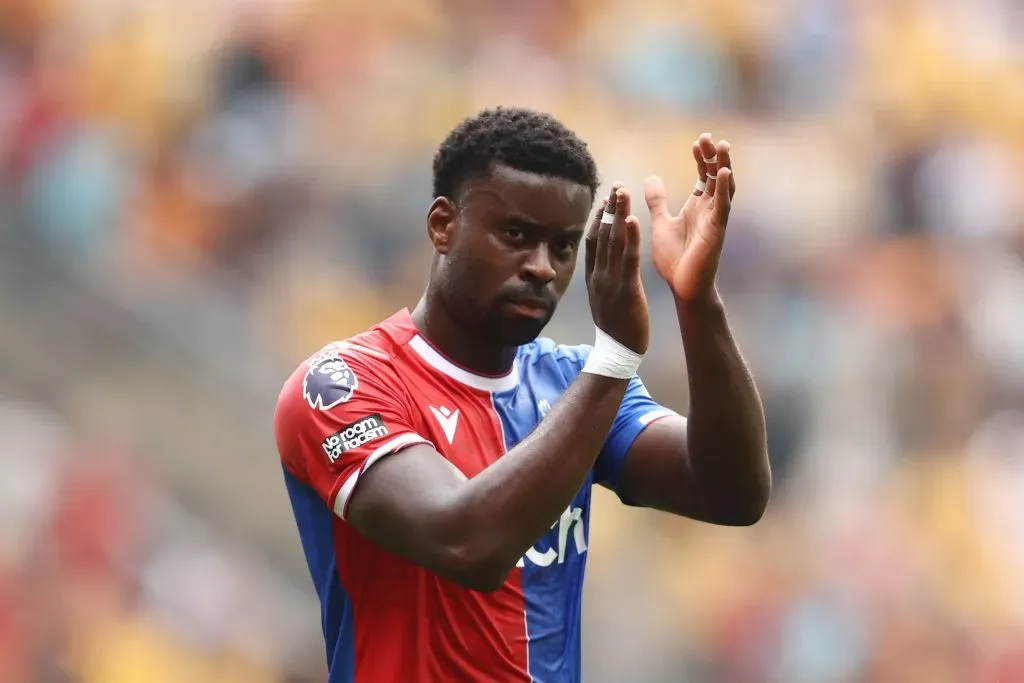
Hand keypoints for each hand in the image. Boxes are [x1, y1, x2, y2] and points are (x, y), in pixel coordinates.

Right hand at [584, 183, 649, 353]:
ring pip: (613, 242)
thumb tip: (603, 264)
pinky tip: (633, 219)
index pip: (593, 241)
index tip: (604, 199)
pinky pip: (628, 259)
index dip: (598, 218)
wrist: (618, 352)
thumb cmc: (615, 326)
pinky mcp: (626, 289)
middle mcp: (599, 275)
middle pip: (602, 235)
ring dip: (618, 214)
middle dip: (608, 209)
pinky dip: (630, 238)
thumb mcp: (603, 298)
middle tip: (615, 185)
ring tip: (622, 192)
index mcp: (594, 277)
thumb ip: (603, 278)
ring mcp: (610, 281)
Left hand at [644, 133, 736, 302]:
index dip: (701, 159)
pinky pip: (723, 207)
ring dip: (724, 166)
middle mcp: (710, 210)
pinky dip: (724, 189)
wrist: (682, 287)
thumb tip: (651, 178)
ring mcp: (715, 220)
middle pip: (716, 176)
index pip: (703, 176)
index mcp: (697, 207)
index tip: (696, 142)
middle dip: (713, 156)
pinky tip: (723, 172)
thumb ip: (658, 201)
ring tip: (722, 146)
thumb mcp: (661, 223)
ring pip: (724, 187)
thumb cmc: (674, 259)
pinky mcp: (716, 231)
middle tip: (709, 137)